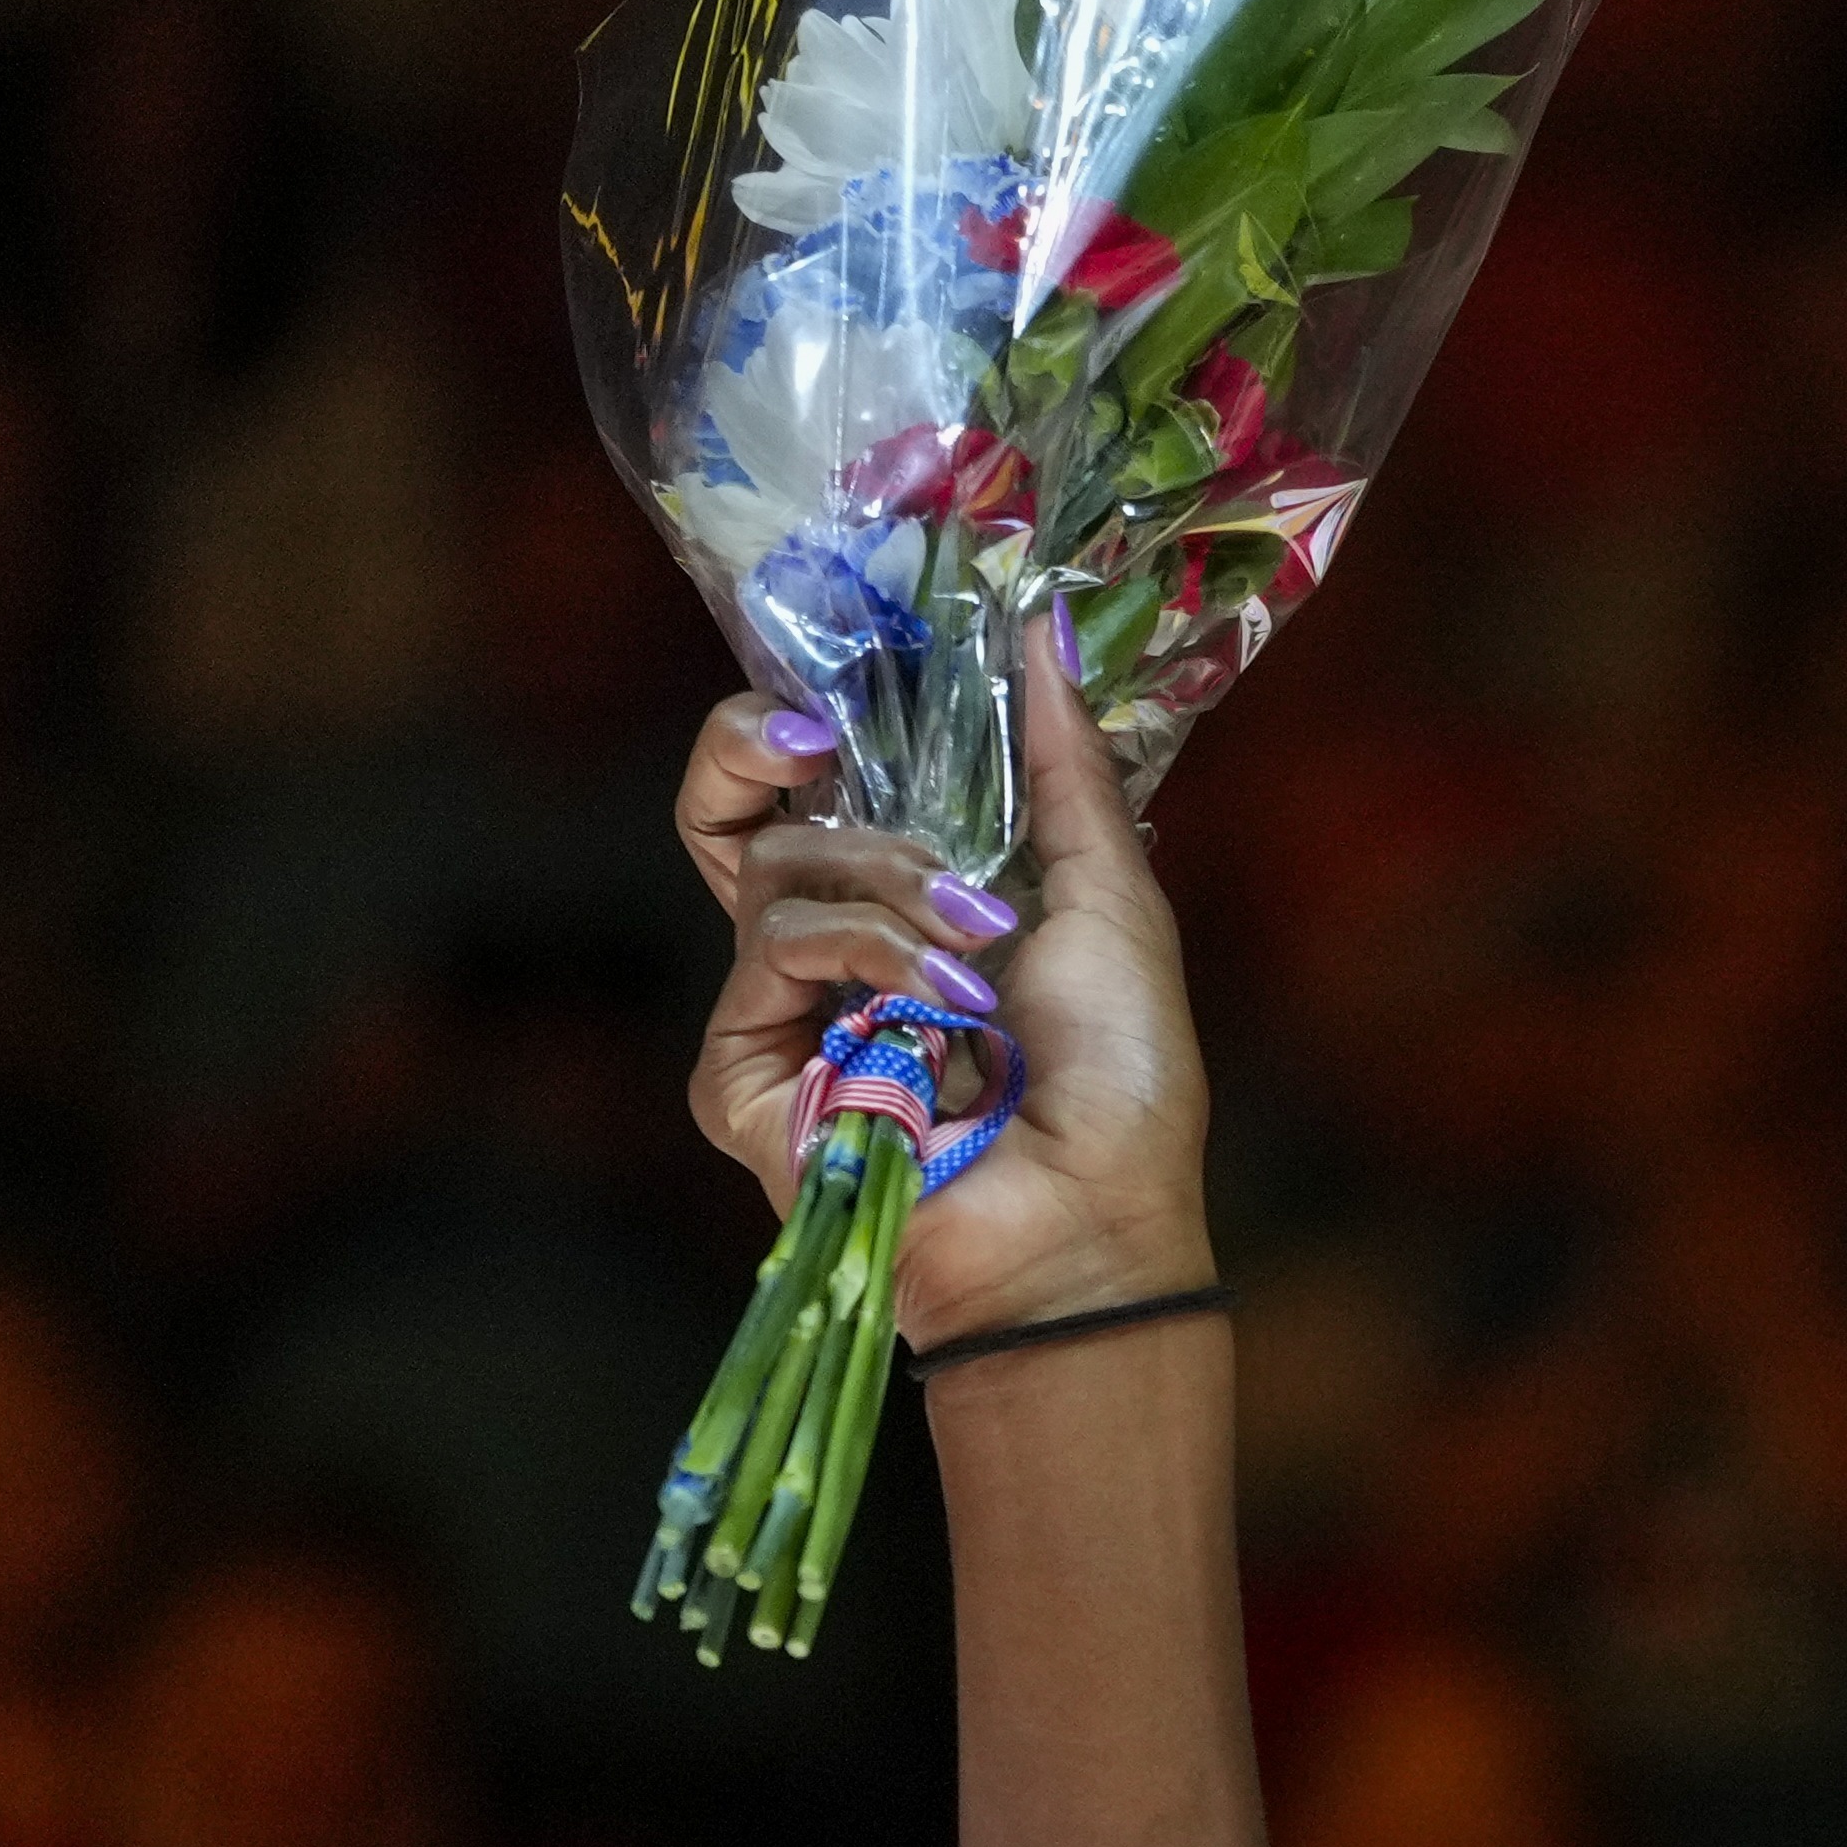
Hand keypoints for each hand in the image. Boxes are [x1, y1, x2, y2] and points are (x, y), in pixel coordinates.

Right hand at [678, 602, 1221, 1341]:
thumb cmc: (1121, 1082)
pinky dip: (866, 957)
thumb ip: (1065, 762)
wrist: (1100, 1221)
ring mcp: (779, 1014)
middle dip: (753, 746)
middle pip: (725, 810)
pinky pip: (770, 955)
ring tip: (978, 945)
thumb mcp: (1110, 895)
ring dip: (889, 886)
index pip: (800, 788)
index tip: (834, 684)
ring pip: (772, 872)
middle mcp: (829, 952)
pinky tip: (943, 1006)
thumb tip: (1045, 625)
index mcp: (906, 902)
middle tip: (817, 736)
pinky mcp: (741, 1074)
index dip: (787, 722)